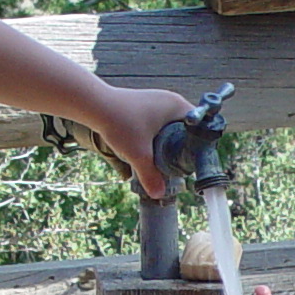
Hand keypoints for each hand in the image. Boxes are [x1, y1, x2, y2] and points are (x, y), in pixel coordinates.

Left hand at [78, 86, 194, 198]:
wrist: (94, 104)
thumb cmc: (120, 123)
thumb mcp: (138, 154)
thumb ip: (150, 175)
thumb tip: (159, 194)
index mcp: (178, 106)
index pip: (200, 126)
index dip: (198, 144)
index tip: (192, 160)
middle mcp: (171, 100)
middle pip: (187, 126)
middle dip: (183, 145)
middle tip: (178, 163)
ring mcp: (157, 99)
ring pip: (172, 124)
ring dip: (169, 139)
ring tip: (165, 157)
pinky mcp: (145, 103)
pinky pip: (159, 120)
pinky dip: (158, 133)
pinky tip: (150, 146)